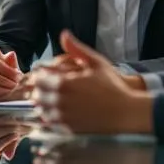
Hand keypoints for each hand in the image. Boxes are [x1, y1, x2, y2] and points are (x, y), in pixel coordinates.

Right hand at [0, 46, 27, 102]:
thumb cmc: (2, 69)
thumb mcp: (7, 62)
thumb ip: (9, 59)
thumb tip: (11, 55)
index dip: (5, 69)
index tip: (16, 75)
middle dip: (3, 81)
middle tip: (14, 84)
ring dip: (0, 90)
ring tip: (10, 90)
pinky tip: (3, 95)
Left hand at [32, 31, 152, 134]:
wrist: (126, 112)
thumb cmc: (113, 86)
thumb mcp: (96, 63)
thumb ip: (77, 49)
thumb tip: (64, 34)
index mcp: (64, 83)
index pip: (38, 80)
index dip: (40, 77)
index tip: (46, 77)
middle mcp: (61, 101)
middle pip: (37, 96)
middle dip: (40, 91)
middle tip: (48, 89)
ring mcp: (64, 117)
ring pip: (41, 111)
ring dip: (44, 105)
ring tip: (54, 101)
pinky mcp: (68, 129)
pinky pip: (50, 124)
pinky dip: (51, 118)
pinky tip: (61, 113)